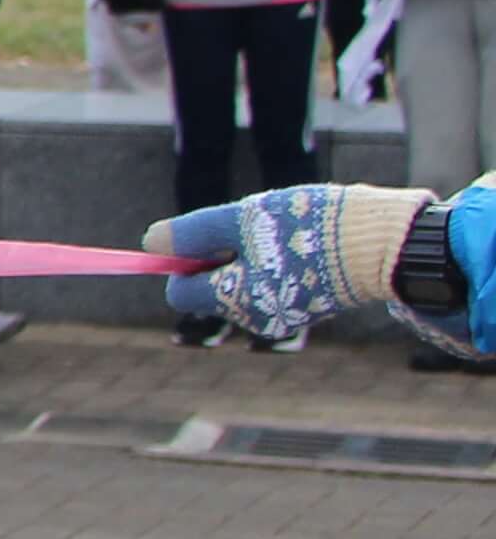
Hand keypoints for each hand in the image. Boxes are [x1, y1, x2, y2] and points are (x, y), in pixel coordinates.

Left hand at [154, 186, 462, 354]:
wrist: (389, 243)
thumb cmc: (312, 228)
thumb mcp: (244, 219)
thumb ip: (194, 233)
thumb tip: (150, 242)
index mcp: (236, 301)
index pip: (180, 292)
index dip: (182, 261)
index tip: (205, 234)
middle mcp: (259, 318)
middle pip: (213, 289)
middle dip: (220, 257)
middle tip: (251, 227)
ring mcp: (289, 315)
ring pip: (246, 284)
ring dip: (251, 257)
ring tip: (284, 233)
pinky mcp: (314, 305)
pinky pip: (277, 284)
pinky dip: (278, 263)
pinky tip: (303, 242)